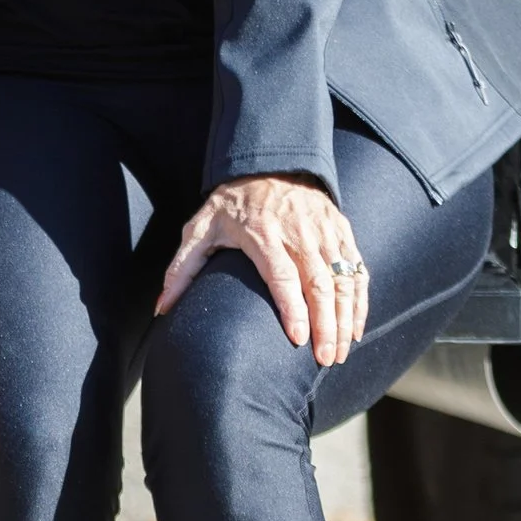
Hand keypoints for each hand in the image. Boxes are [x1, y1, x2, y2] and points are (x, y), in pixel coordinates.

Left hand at [153, 173, 368, 368]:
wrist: (271, 161)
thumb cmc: (231, 202)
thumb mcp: (200, 229)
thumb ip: (182, 269)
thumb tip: (161, 308)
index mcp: (263, 234)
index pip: (282, 275)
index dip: (292, 308)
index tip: (298, 339)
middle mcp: (299, 234)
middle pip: (319, 284)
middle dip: (326, 325)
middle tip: (326, 360)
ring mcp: (324, 233)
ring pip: (343, 280)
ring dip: (345, 319)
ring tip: (341, 352)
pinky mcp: (341, 231)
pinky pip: (357, 269)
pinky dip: (359, 300)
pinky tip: (356, 327)